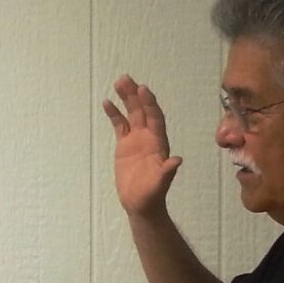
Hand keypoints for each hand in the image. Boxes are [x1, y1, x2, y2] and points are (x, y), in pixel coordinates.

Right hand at [102, 75, 182, 218]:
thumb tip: (177, 160)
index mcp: (158, 143)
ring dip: (126, 98)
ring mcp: (136, 139)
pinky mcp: (124, 145)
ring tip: (118, 82)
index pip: (155, 118)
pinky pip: (120, 125)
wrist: (140, 204)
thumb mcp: (160, 184)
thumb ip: (167, 171)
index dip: (150, 104)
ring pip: (131, 114)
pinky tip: (107, 102)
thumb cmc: (152, 195)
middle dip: (135, 95)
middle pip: (142, 111)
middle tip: (126, 78)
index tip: (142, 89)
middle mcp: (149, 137)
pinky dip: (114, 114)